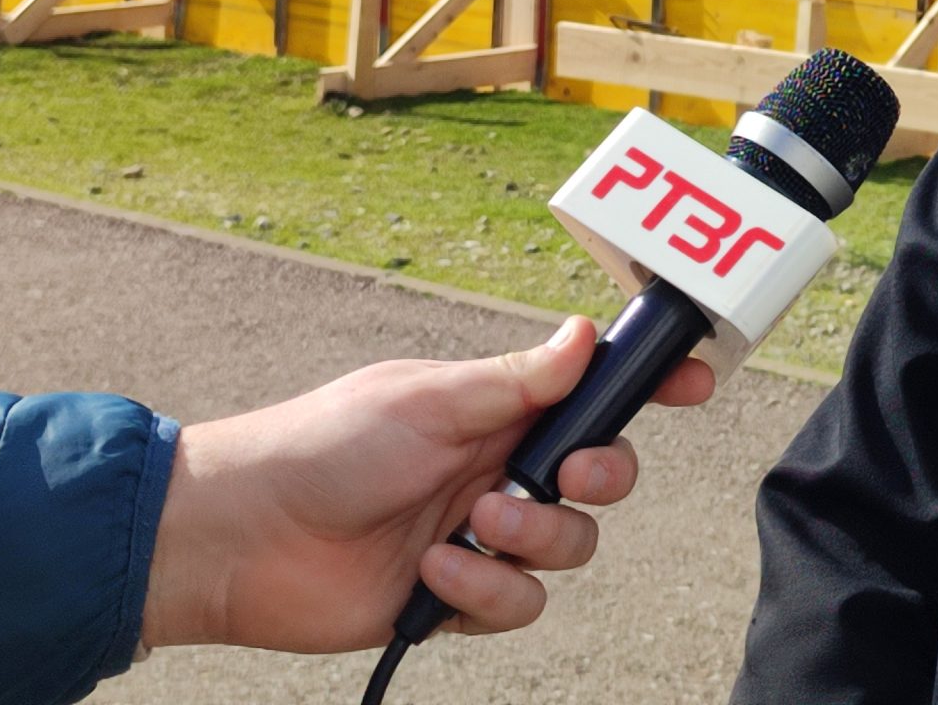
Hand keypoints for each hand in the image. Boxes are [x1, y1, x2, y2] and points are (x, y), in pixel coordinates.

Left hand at [142, 315, 714, 650]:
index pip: (594, 392)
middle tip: (563, 477)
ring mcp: (482, 535)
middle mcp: (501, 468)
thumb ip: (517, 380)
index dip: (650, 387)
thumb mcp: (429, 399)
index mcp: (499, 408)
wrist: (242, 539)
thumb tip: (587, 332)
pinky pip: (520, 604)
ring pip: (572, 547)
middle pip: (604, 478)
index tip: (695, 383)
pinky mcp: (457, 598)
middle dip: (601, 479)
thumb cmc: (324, 445)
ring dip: (532, 540)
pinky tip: (434, 573)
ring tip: (472, 527)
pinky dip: (485, 590)